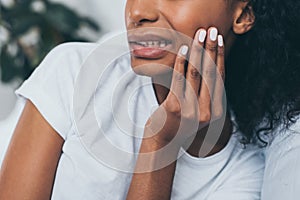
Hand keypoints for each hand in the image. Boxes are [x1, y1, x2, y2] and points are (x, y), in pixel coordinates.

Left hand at [145, 27, 225, 146]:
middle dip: (211, 48)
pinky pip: (179, 78)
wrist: (165, 141)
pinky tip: (183, 49)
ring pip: (196, 73)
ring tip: (198, 35)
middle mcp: (208, 111)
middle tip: (211, 30)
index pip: (220, 77)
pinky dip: (181, 61)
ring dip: (197, 51)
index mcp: (217, 111)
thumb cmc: (181, 122)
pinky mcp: (175, 107)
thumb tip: (210, 65)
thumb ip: (207, 94)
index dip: (220, 56)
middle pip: (210, 72)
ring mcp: (192, 110)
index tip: (219, 40)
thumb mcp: (200, 110)